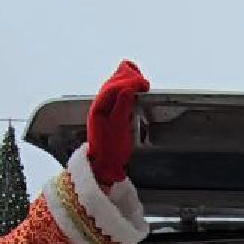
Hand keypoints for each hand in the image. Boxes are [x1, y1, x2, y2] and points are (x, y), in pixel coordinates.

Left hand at [86, 60, 150, 186]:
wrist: (104, 165)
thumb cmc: (110, 150)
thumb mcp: (118, 128)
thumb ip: (122, 107)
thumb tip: (128, 90)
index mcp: (99, 107)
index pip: (113, 87)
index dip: (129, 82)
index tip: (143, 84)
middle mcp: (100, 106)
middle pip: (112, 83)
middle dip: (128, 79)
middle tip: (143, 83)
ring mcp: (104, 109)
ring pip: (114, 88)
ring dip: (127, 83)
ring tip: (140, 84)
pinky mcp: (110, 114)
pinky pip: (117, 96)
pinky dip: (126, 91)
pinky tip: (134, 93)